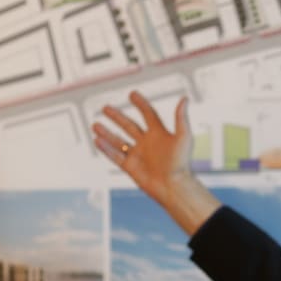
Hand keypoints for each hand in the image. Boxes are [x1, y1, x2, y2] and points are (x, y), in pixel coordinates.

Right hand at [92, 91, 220, 234]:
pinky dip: (106, 149)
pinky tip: (96, 140)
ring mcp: (138, 155)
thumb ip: (181, 118)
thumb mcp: (183, 137)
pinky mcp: (131, 167)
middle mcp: (147, 143)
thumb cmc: (181, 163)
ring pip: (119, 141)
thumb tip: (185, 98)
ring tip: (95, 125)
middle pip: (129, 125)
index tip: (132, 94)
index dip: (141, 104)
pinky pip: (115, 156)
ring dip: (107, 133)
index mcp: (159, 134)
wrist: (173, 186)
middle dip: (117, 117)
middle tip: (105, 108)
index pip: (148, 114)